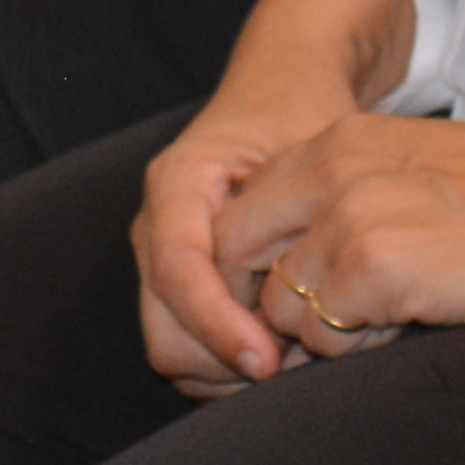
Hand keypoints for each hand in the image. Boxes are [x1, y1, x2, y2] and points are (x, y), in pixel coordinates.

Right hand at [134, 62, 365, 396]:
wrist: (279, 93)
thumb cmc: (301, 116)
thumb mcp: (308, 150)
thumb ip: (297, 220)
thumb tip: (295, 307)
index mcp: (176, 184)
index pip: (180, 272)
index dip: (219, 326)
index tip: (270, 362)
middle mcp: (155, 228)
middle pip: (165, 331)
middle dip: (226, 362)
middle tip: (296, 366)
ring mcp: (161, 261)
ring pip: (174, 351)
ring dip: (231, 371)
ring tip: (295, 356)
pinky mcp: (178, 288)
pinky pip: (189, 349)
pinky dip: (230, 365)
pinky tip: (281, 349)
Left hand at [212, 110, 464, 354]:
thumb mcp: (414, 166)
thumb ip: (351, 195)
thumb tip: (308, 266)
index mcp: (336, 142)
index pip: (242, 212)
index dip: (256, 267)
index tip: (295, 301)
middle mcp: (327, 172)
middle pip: (235, 257)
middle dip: (261, 307)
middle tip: (314, 337)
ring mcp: (346, 219)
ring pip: (277, 308)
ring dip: (318, 335)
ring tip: (385, 325)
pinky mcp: (374, 270)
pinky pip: (322, 337)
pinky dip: (353, 350)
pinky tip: (408, 328)